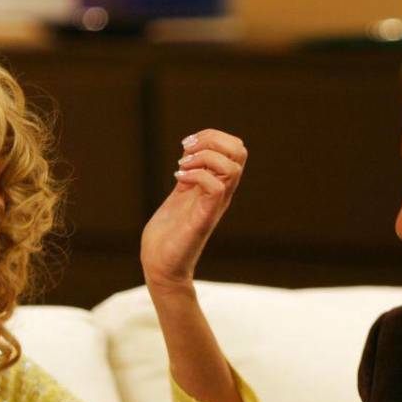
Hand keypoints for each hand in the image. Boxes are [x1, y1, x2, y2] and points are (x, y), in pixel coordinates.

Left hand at [141, 129, 246, 291]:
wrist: (161, 265)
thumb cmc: (168, 233)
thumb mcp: (181, 193)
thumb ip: (191, 172)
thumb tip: (191, 148)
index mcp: (217, 184)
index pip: (235, 148)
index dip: (213, 136)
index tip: (186, 145)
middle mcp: (221, 193)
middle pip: (240, 151)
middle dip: (212, 139)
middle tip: (186, 152)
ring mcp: (214, 205)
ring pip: (232, 167)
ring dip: (204, 156)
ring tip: (181, 165)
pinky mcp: (204, 218)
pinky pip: (216, 187)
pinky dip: (196, 174)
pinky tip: (177, 178)